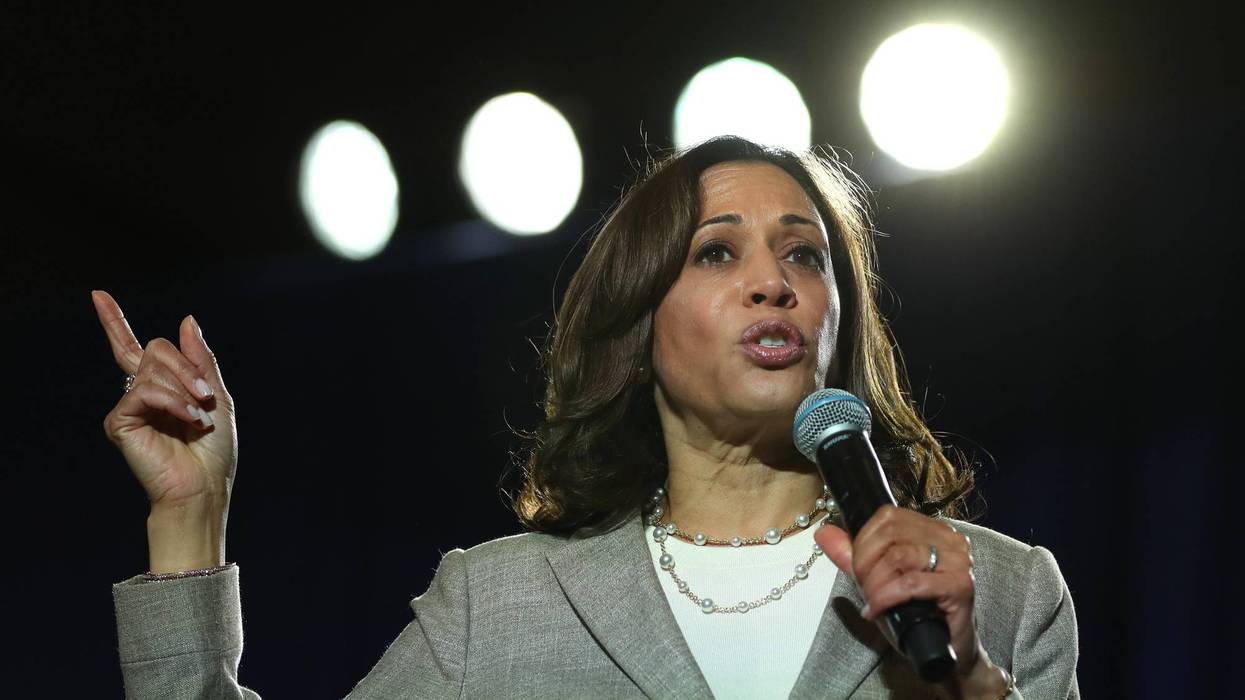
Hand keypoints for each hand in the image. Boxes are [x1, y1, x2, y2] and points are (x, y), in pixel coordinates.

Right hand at [93, 290, 237, 511]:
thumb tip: (186, 321)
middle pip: (155, 348)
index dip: (115, 321)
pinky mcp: (119, 421)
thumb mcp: (216, 396)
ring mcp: (129, 406)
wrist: (204, 485)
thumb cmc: (213, 450)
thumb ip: (200, 359)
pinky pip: (145, 390)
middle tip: (205, 396)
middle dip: (187, 367)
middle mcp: (141, 393)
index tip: (98, 295)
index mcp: (162, 387)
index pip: (133, 349)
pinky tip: (187, 419)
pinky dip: (173, 401)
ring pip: (152, 367)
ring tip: (197, 415)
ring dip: (185, 387)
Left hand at [814, 506, 1004, 695]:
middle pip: (890, 533)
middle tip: (865, 589)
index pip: (888, 516)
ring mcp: (958, 561)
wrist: (947, 651)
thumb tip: (824, 532)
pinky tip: (877, 611)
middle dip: (866, 563)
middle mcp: (949, 539)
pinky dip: (886, 597)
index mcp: (933, 530)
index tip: (858, 569)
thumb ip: (851, 556)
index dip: (864, 541)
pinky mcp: (960, 585)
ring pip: (898, 556)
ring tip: (873, 601)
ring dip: (875, 583)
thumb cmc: (916, 615)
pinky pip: (910, 583)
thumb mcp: (878, 581)